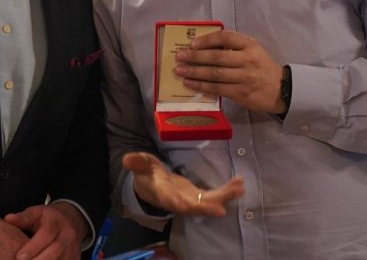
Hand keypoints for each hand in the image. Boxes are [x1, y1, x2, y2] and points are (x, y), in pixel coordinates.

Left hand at [4, 202, 86, 259]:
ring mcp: (73, 247)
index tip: (20, 256)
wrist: (73, 219)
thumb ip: (23, 218)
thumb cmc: (50, 217)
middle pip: (54, 251)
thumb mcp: (36, 212)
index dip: (33, 247)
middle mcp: (67, 235)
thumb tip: (8, 219)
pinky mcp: (75, 257)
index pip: (46, 234)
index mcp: (56, 222)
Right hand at [123, 152, 243, 216]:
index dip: (177, 203)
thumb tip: (127, 159)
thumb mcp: (142, 166)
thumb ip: (137, 162)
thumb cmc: (148, 174)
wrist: (154, 187)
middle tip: (222, 207)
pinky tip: (240, 184)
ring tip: (239, 188)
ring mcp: (191, 200)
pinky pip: (215, 197)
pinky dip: (227, 192)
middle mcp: (179, 200)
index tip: (184, 205)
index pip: (169, 199)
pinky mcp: (199, 197)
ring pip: (208, 203)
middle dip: (207, 206)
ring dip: (224, 197)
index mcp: (163, 192)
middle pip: (194, 206)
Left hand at [174, 29, 286, 113]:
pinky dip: (201, 86)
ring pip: (214, 74)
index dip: (207, 39)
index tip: (192, 43)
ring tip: (179, 70)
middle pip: (216, 57)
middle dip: (195, 57)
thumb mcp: (254, 50)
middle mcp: (247, 60)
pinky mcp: (241, 93)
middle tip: (179, 57)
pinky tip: (190, 83)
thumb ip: (235, 46)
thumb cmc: (262, 67)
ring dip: (194, 72)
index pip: (226, 37)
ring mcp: (244, 78)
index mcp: (250, 45)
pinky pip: (217, 89)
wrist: (282, 89)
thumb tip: (205, 45)